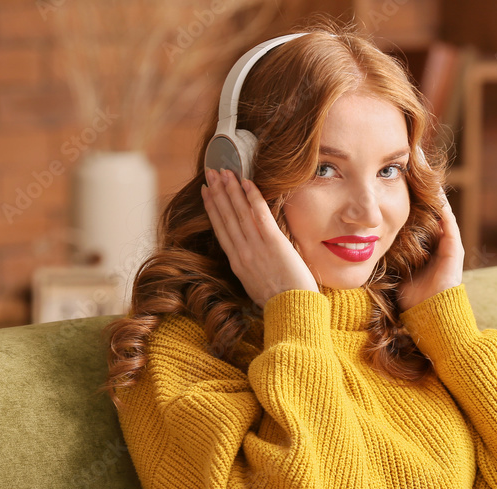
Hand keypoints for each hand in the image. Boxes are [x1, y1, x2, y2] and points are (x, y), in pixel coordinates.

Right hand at [202, 168, 318, 308]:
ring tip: (223, 171)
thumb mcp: (256, 286)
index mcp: (237, 263)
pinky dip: (252, 196)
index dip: (212, 208)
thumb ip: (251, 268)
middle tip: (210, 172)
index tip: (205, 192)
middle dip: (217, 192)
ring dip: (230, 189)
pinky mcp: (272, 242)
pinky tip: (246, 182)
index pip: (221, 229)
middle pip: (226, 216)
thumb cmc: (280, 301)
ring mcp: (256, 246)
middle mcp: (242, 252)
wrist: (291, 310)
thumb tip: (251, 258)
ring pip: (239, 212)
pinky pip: (259, 214)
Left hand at [397, 187, 463, 311]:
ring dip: (436, 200)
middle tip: (412, 180)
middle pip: (431, 217)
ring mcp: (449, 248)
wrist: (430, 314)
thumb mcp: (394, 274)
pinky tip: (437, 197)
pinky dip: (444, 211)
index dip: (410, 208)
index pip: (419, 224)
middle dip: (423, 200)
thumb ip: (385, 262)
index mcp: (426, 251)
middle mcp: (439, 247)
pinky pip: (450, 225)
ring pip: (442, 217)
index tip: (398, 192)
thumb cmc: (410, 300)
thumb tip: (360, 254)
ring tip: (427, 182)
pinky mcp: (454, 250)